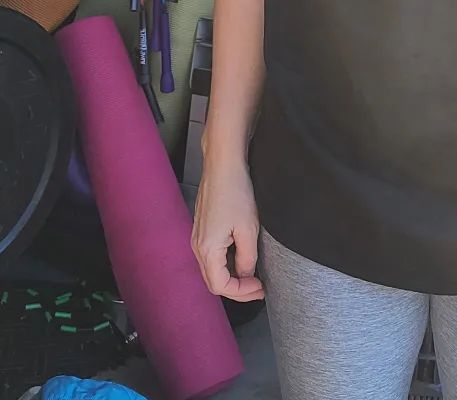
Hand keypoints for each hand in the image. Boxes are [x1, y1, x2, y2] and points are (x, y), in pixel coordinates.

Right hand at [191, 157, 265, 301]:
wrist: (223, 164)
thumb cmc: (234, 191)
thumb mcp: (248, 229)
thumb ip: (247, 258)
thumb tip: (246, 274)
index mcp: (207, 249)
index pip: (220, 286)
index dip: (241, 292)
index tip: (259, 287)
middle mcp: (197, 246)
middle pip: (214, 281)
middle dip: (237, 289)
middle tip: (258, 288)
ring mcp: (198, 237)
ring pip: (212, 269)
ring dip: (232, 277)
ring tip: (252, 277)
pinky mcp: (202, 228)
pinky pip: (212, 256)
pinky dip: (226, 264)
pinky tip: (241, 259)